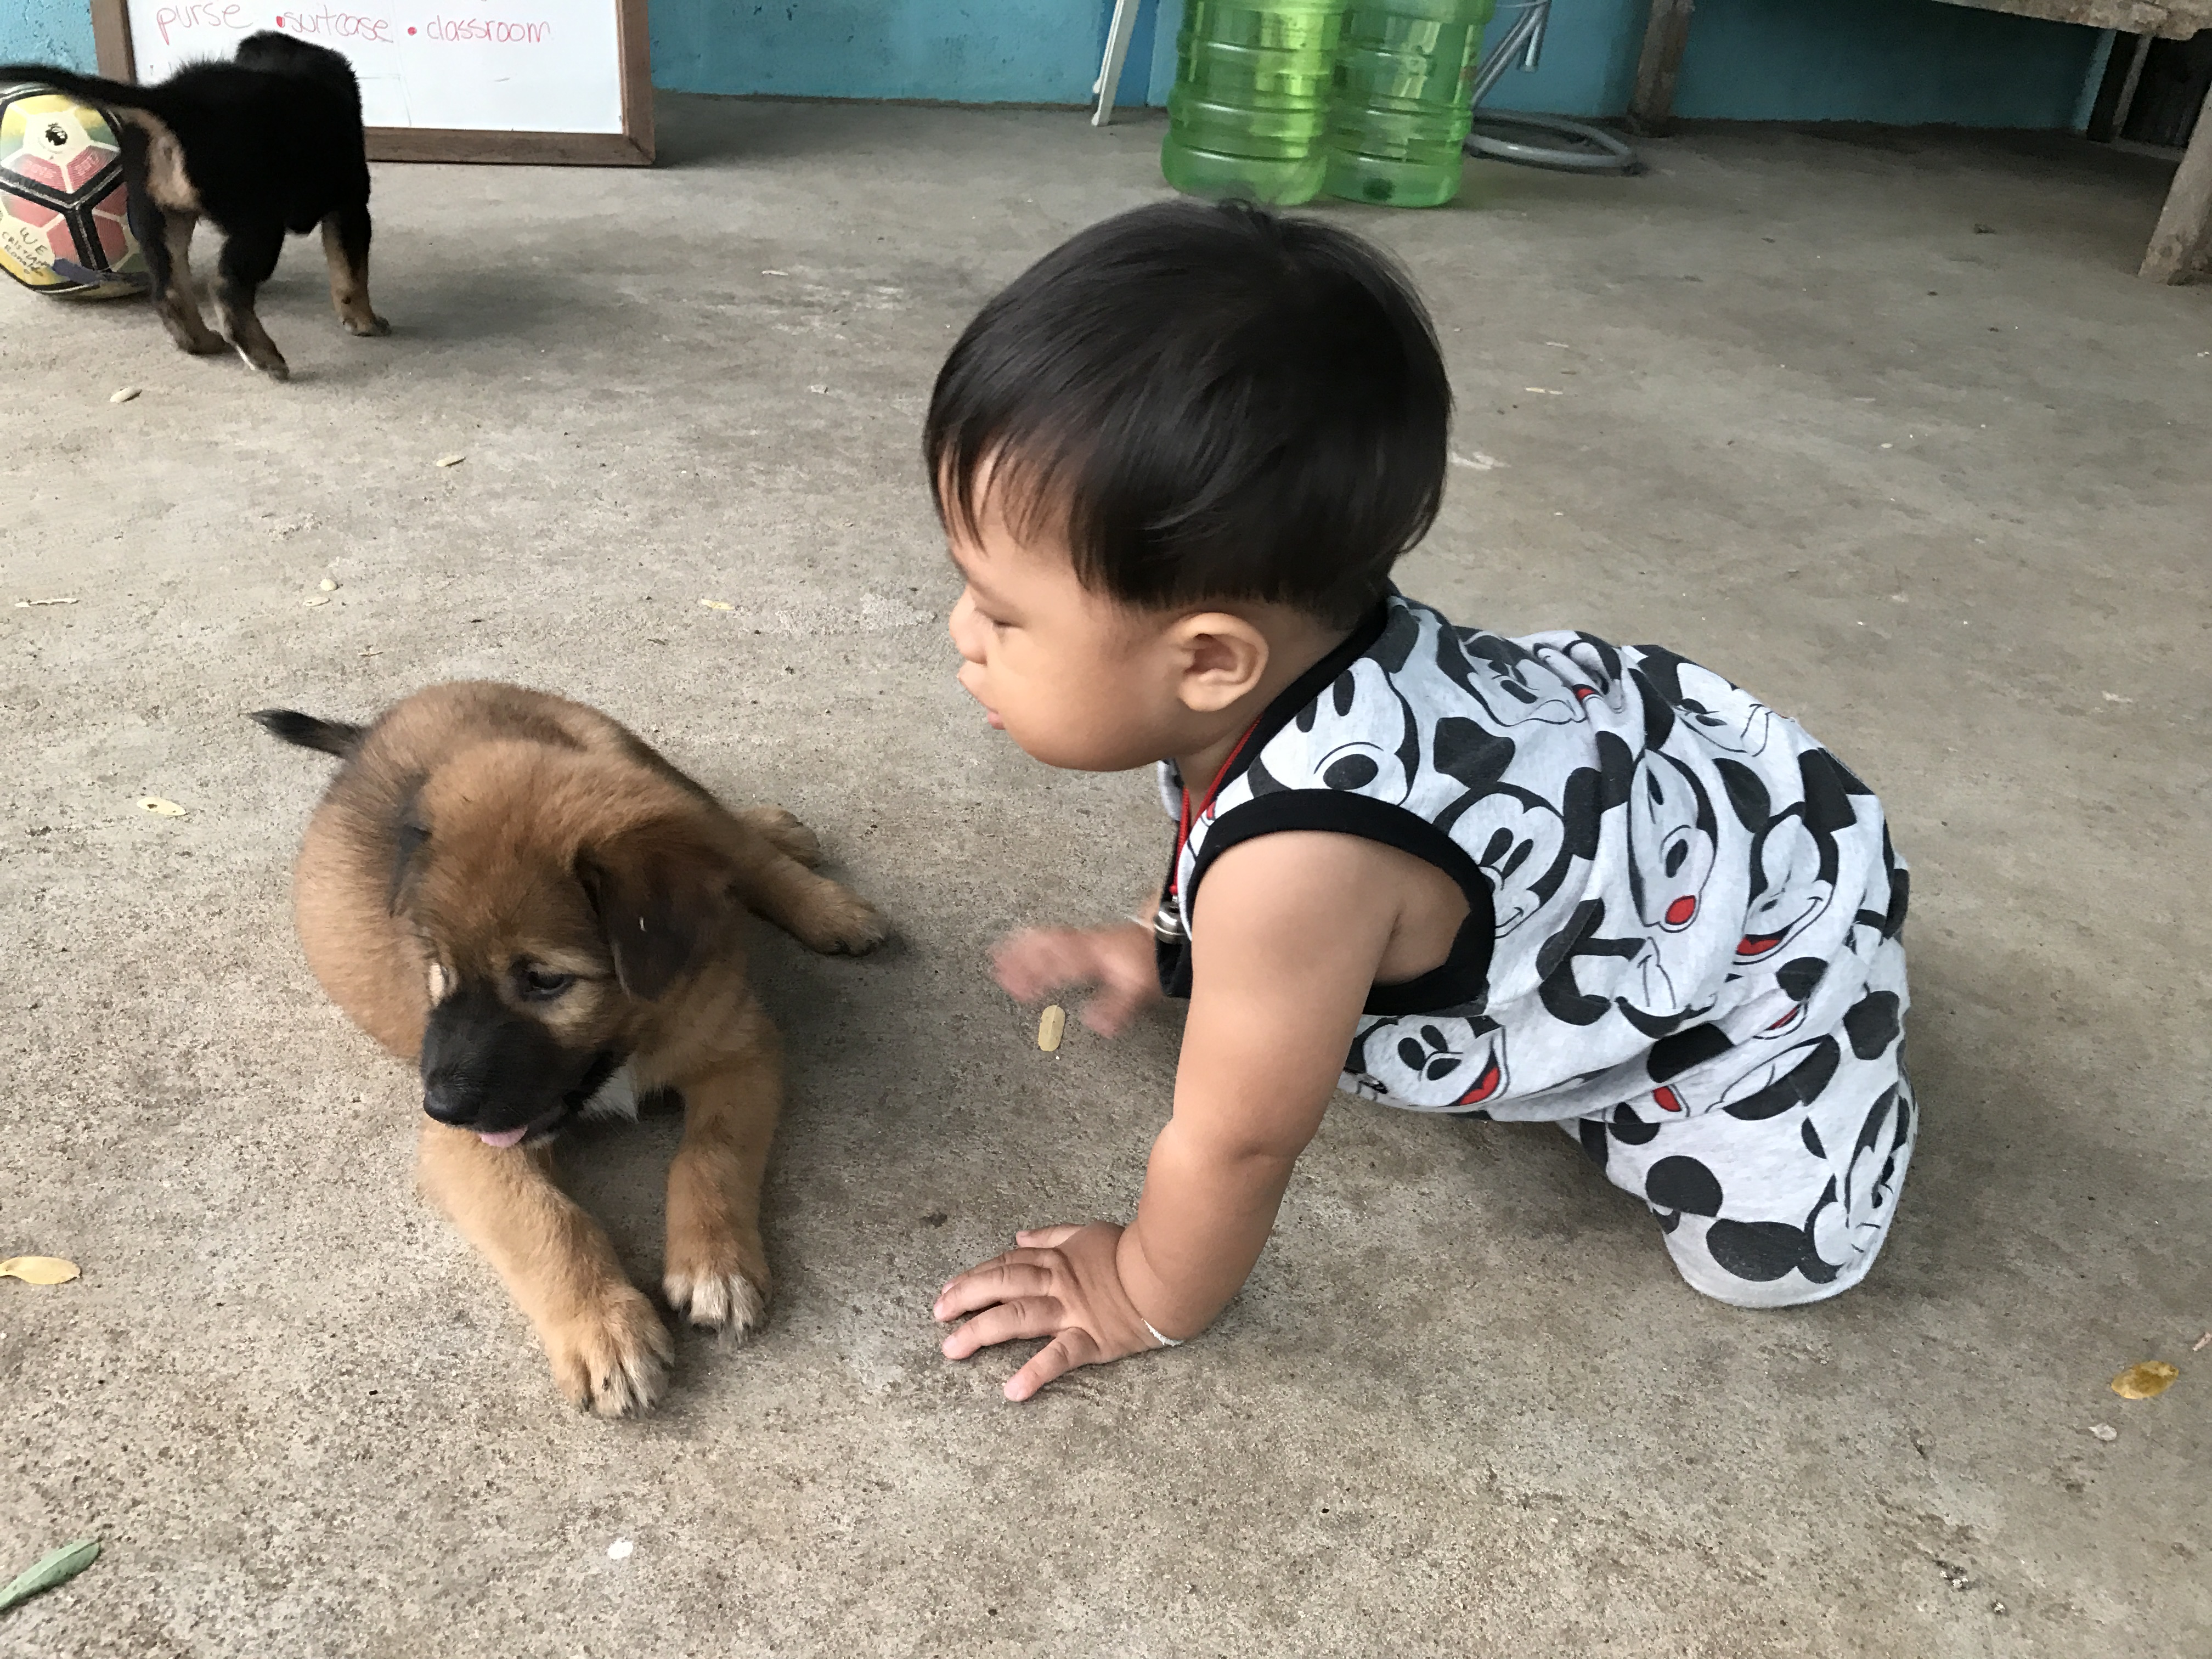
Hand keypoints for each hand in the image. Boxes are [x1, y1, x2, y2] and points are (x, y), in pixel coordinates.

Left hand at [932, 1222, 1165, 1400]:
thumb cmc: (1132, 1253)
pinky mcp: (1093, 1339)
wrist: (1171, 1272)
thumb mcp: (1089, 1232)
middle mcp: (1058, 1284)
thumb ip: (1053, 1236)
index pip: (1007, 1265)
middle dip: (965, 1298)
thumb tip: (1019, 1237)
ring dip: (982, 1332)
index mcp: (1056, 1259)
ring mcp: (1073, 1312)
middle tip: (937, 1315)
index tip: (948, 1289)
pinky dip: (1035, 1373)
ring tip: (953, 1349)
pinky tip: (1013, 1390)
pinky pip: (1060, 1356)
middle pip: (1003, 1286)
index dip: (974, 1276)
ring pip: (1018, 1317)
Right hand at [991, 922, 1160, 1036]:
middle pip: (1043, 948)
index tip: (1015, 986)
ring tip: (999, 954)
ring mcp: (1081, 941)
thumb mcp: (1134, 990)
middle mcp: (1081, 946)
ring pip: (1045, 939)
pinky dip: (1036, 941)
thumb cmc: (1146, 964)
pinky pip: (1054, 937)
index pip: (1055, 964)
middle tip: (995, 965)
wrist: (1164, 936)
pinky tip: (1028, 947)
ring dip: (1022, 947)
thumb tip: (1093, 1025)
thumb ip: (1114, 1008)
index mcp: (1089, 957)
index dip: (1034, 975)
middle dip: (1018, 958)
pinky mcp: (1085, 941)